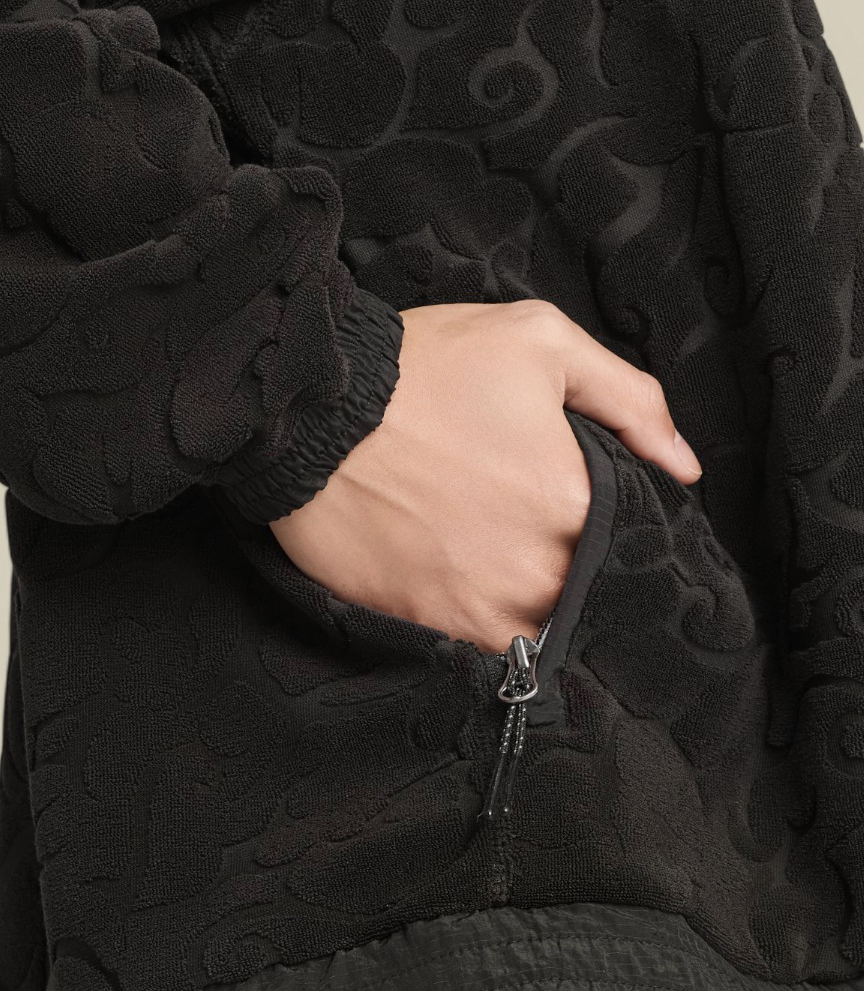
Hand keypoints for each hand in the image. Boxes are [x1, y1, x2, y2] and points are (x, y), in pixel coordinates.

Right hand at [268, 300, 700, 654]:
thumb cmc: (423, 366)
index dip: (621, 526)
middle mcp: (541, 566)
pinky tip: (466, 582)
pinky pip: (483, 648)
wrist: (307, 407)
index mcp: (578, 498)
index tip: (584, 510)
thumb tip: (682, 467)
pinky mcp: (431, 624)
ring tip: (499, 558)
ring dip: (532, 600)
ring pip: (540, 622)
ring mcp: (485, 604)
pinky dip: (484, 624)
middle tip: (535, 530)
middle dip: (576, 564)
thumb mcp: (539, 341)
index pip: (636, 537)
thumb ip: (628, 399)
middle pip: (588, 586)